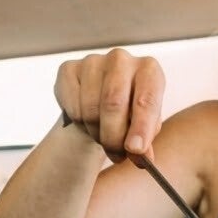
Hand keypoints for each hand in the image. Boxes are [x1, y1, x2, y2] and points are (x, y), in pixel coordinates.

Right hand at [54, 48, 164, 163]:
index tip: (135, 150)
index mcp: (149, 70)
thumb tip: (143, 158)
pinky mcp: (68, 69)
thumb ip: (145, 142)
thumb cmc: (130, 116)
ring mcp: (93, 61)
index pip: (147, 99)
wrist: (101, 107)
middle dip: (114, 137)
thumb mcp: (144, 129)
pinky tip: (87, 122)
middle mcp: (122, 59)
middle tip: (117, 156)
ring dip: (97, 133)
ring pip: (91, 108)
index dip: (141, 127)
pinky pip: (72, 106)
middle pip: (114, 103)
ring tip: (104, 138)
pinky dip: (79, 123)